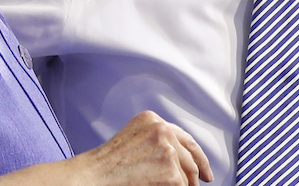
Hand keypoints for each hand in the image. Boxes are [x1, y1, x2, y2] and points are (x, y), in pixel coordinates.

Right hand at [73, 110, 212, 185]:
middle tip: (197, 185)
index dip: (199, 157)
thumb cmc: (107, 165)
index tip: (205, 171)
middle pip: (191, 157)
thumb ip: (157, 141)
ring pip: (188, 175)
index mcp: (152, 120)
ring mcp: (168, 150)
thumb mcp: (134, 140)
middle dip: (195, 176)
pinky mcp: (171, 172)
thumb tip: (181, 158)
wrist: (93, 177)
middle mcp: (163, 130)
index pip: (185, 138)